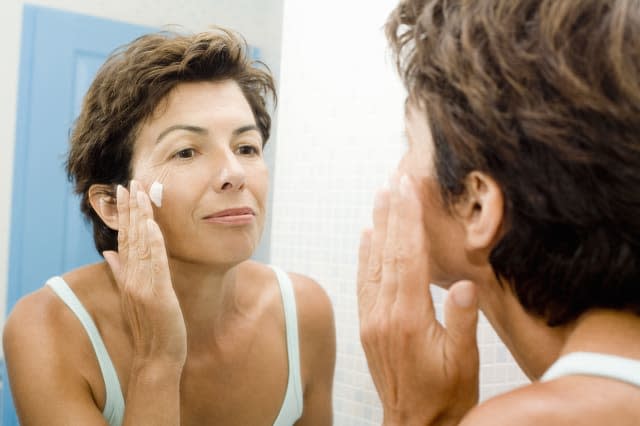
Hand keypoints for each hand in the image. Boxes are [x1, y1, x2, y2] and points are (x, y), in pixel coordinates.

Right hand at [103, 180, 186, 366]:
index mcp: (128, 276)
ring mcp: (142, 285)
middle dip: (129, 208)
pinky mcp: (156, 294)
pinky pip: (154, 264)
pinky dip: (153, 244)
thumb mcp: (134, 295)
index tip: (123, 192)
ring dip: (140, 218)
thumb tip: (110, 253)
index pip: (124, 238)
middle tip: (129, 183)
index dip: (123, 214)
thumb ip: (122, 272)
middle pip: (129, 236)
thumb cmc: (151, 326)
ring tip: (140, 194)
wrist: (157, 356)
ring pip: (140, 245)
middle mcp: (132, 277)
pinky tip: (153, 226)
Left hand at [357, 174, 479, 425]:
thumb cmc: (446, 395)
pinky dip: (365, 254)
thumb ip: (463, 321)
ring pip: (372, 263)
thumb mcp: (465, 362)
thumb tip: (465, 283)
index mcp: (408, 319)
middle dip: (391, 213)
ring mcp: (371, 318)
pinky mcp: (367, 324)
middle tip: (393, 180)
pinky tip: (366, 235)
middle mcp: (383, 314)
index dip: (408, 220)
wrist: (415, 423)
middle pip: (386, 253)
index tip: (408, 189)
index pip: (407, 258)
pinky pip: (364, 281)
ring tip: (381, 196)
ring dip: (377, 227)